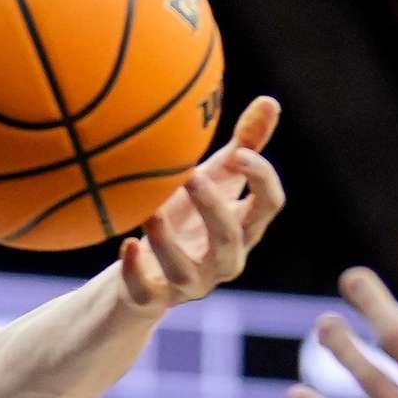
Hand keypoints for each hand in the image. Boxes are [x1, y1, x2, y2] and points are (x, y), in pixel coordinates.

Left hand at [115, 96, 285, 309]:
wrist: (144, 271)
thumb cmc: (188, 216)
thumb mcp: (215, 178)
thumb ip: (244, 145)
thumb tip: (271, 99)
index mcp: (244, 228)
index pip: (269, 207)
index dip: (261, 181)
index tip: (242, 154)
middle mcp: (223, 260)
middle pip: (229, 240)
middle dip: (213, 209)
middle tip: (190, 176)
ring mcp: (189, 283)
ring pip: (186, 271)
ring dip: (168, 242)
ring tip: (150, 211)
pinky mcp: (154, 298)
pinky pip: (146, 293)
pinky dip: (134, 271)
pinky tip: (126, 244)